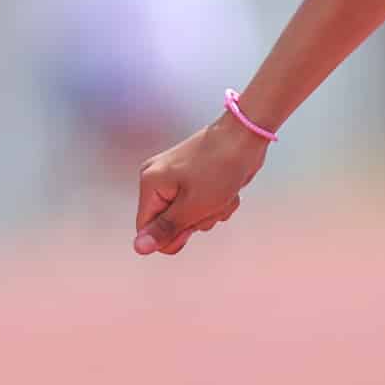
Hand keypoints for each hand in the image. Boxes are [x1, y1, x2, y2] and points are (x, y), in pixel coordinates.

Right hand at [132, 118, 265, 255]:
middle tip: (209, 205)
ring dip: (210, 212)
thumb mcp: (192, 206)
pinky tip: (227, 191)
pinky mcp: (195, 179)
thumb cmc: (220, 166)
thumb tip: (138, 248)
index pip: (146, 228)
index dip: (170, 235)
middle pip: (170, 223)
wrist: (246, 136)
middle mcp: (159, 179)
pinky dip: (217, 203)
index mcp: (151, 183)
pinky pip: (202, 205)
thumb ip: (165, 229)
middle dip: (195, 221)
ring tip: (221, 195)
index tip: (191, 224)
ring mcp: (177, 178)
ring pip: (190, 216)